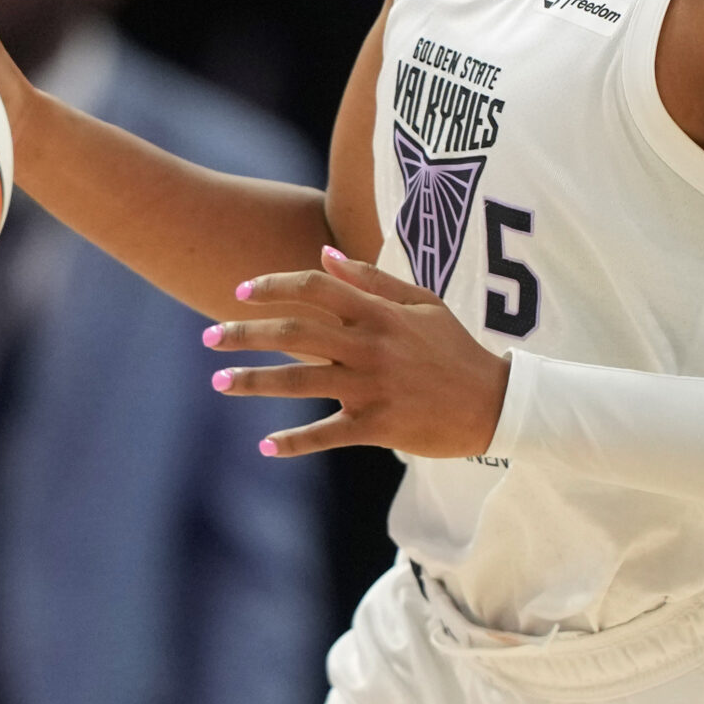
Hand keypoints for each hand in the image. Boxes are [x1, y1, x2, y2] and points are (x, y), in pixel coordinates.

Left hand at [207, 247, 509, 457]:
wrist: (496, 403)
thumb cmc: (455, 349)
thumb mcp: (422, 303)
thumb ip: (372, 279)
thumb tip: (324, 256)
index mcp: (379, 313)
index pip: (314, 288)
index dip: (272, 286)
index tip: (240, 293)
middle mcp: (370, 346)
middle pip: (294, 332)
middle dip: (245, 334)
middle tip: (208, 338)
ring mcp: (373, 387)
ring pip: (300, 382)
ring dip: (253, 383)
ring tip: (219, 384)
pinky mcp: (379, 426)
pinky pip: (326, 434)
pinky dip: (293, 442)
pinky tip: (265, 446)